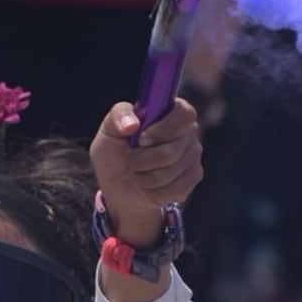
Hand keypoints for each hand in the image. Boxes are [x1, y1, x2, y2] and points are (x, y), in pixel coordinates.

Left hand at [89, 99, 202, 248]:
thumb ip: (118, 116)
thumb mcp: (108, 130)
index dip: (163, 130)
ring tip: (136, 171)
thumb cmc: (115, 152)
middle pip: (171, 152)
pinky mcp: (193, 178)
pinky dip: (152, 191)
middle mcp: (188, 131)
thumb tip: (132, 124)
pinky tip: (147, 185)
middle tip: (130, 158)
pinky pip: (174, 190)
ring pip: (168, 173)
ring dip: (142, 176)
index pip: (184, 114)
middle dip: (140, 160)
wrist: (118, 185)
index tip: (141, 139)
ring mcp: (193, 155)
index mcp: (171, 111)